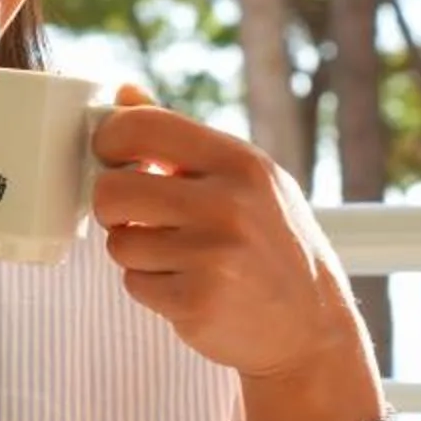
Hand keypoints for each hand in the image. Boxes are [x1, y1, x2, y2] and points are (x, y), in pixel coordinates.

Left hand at [89, 86, 372, 386]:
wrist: (311, 326)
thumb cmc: (271, 244)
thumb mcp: (245, 179)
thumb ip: (181, 137)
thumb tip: (125, 94)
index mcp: (240, 162)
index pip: (141, 127)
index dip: (109, 141)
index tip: (114, 158)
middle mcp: (228, 204)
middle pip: (112, 189)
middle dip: (114, 207)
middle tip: (139, 217)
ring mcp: (213, 255)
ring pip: (119, 241)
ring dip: (137, 253)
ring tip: (180, 258)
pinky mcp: (196, 301)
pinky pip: (133, 283)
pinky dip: (150, 287)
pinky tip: (189, 287)